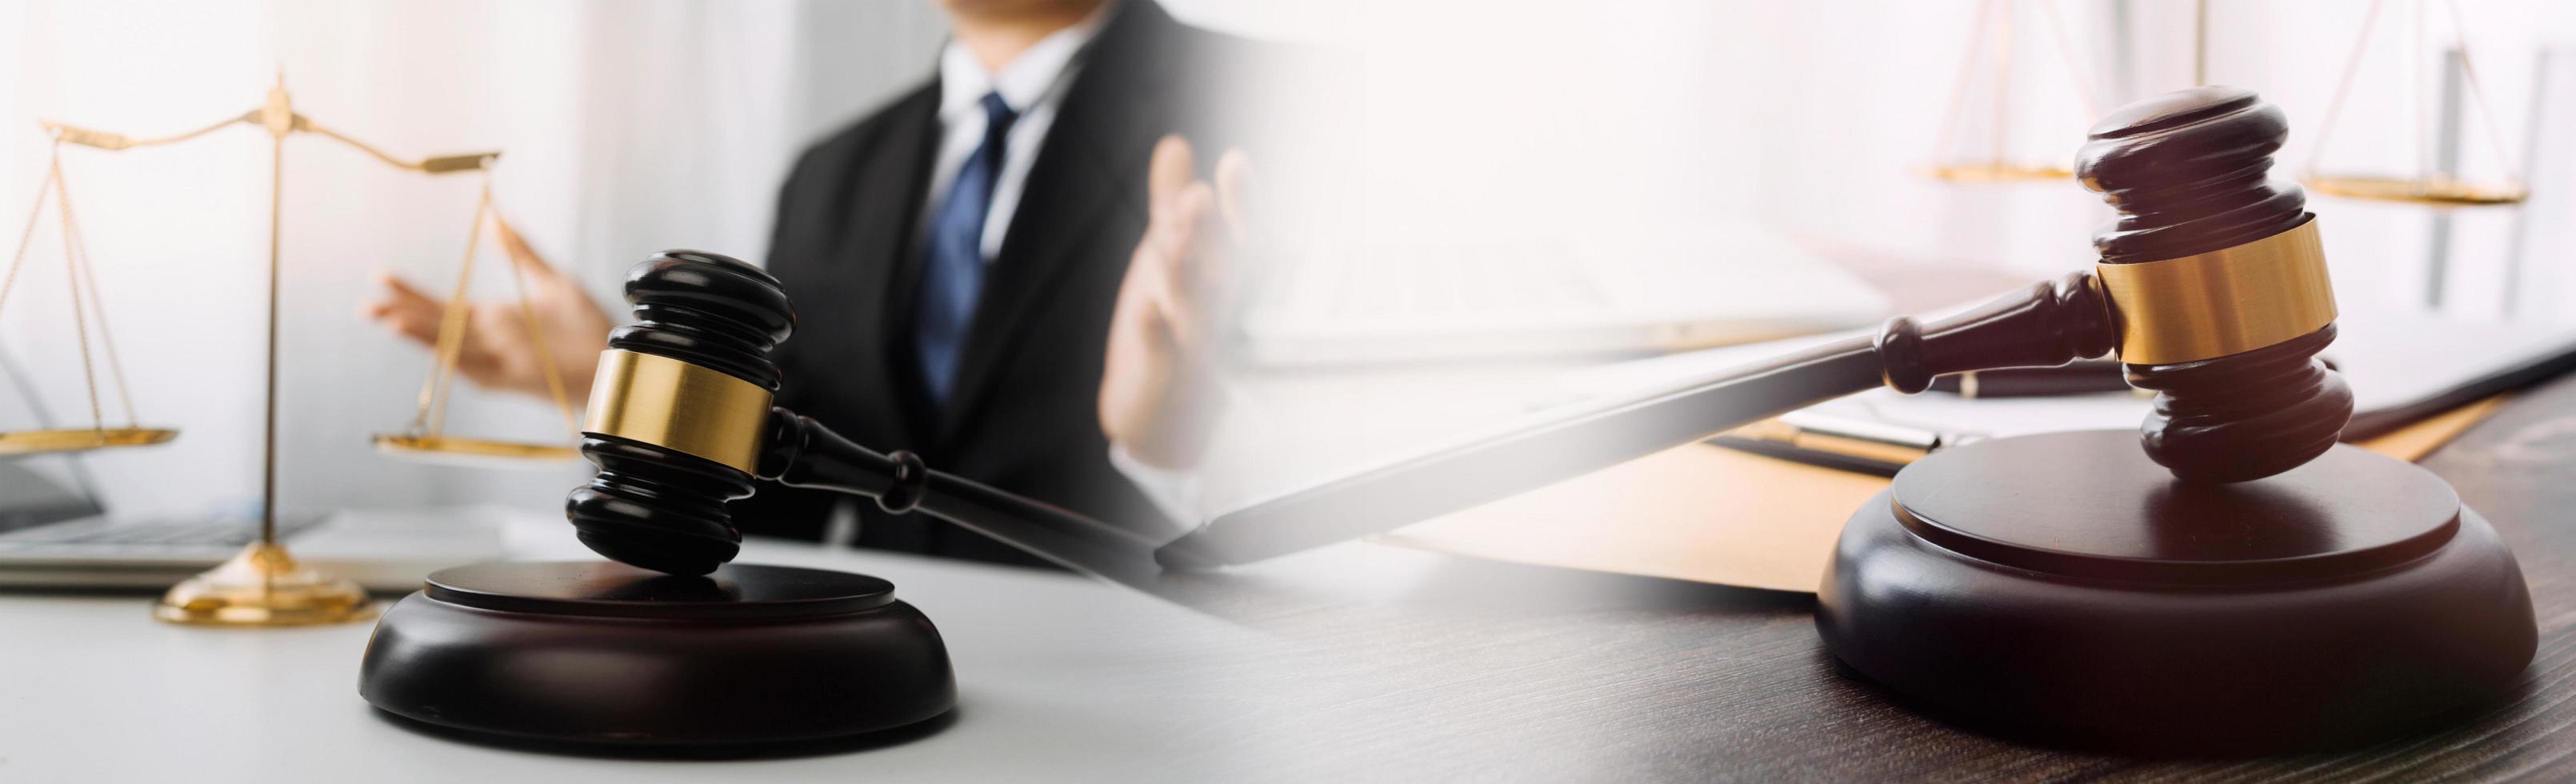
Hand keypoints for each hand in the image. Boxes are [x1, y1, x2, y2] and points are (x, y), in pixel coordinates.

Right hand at [365, 214, 612, 402]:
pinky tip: (438, 349)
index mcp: (494, 318)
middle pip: (438, 328)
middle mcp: (491, 340)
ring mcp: (503, 360)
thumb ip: (519, 251)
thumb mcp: (551, 280)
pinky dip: (458, 360)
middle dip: (402, 315)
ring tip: (390, 322)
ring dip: (422, 338)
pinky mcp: (519, 379)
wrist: (617, 355)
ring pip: (452, 349)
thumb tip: (493, 217)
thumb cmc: (587, 324)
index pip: (443, 306)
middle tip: (366, 304)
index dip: (412, 293)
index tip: (381, 276)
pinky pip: (481, 371)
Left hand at [1100, 135, 1249, 469]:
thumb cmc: (1172, 324)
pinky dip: (1158, 336)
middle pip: (1222, 268)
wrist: (1158, 411)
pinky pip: (1164, 357)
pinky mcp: (1166, 378)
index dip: (1241, 202)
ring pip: (1196, 309)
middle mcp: (1220, 311)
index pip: (1241, 236)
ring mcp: (1196, 347)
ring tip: (1173, 239)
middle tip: (1197, 197)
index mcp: (1226, 278)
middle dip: (1212, 233)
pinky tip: (1147, 313)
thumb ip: (1171, 201)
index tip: (1235, 161)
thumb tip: (1174, 143)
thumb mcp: (1168, 255)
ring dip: (1187, 275)